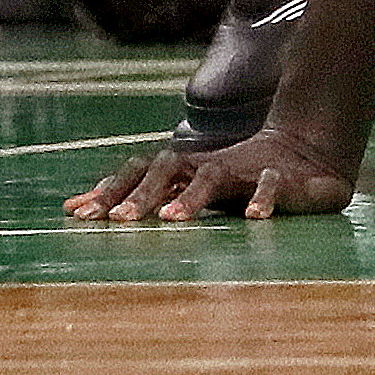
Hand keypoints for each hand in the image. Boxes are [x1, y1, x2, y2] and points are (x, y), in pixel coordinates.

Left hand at [64, 120, 357, 220]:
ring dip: (191, 197)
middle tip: (120, 221)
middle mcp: (207, 165)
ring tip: (172, 221)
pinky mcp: (281, 178)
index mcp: (183, 168)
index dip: (111, 189)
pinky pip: (269, 185)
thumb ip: (134, 196)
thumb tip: (71, 206)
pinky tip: (254, 218)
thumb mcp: (183, 187)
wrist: (303, 153)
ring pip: (212, 176)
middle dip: (143, 193)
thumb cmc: (233, 178)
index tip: (81, 214)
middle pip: (168, 167)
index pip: (139, 170)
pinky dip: (261, 199)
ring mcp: (243, 169)